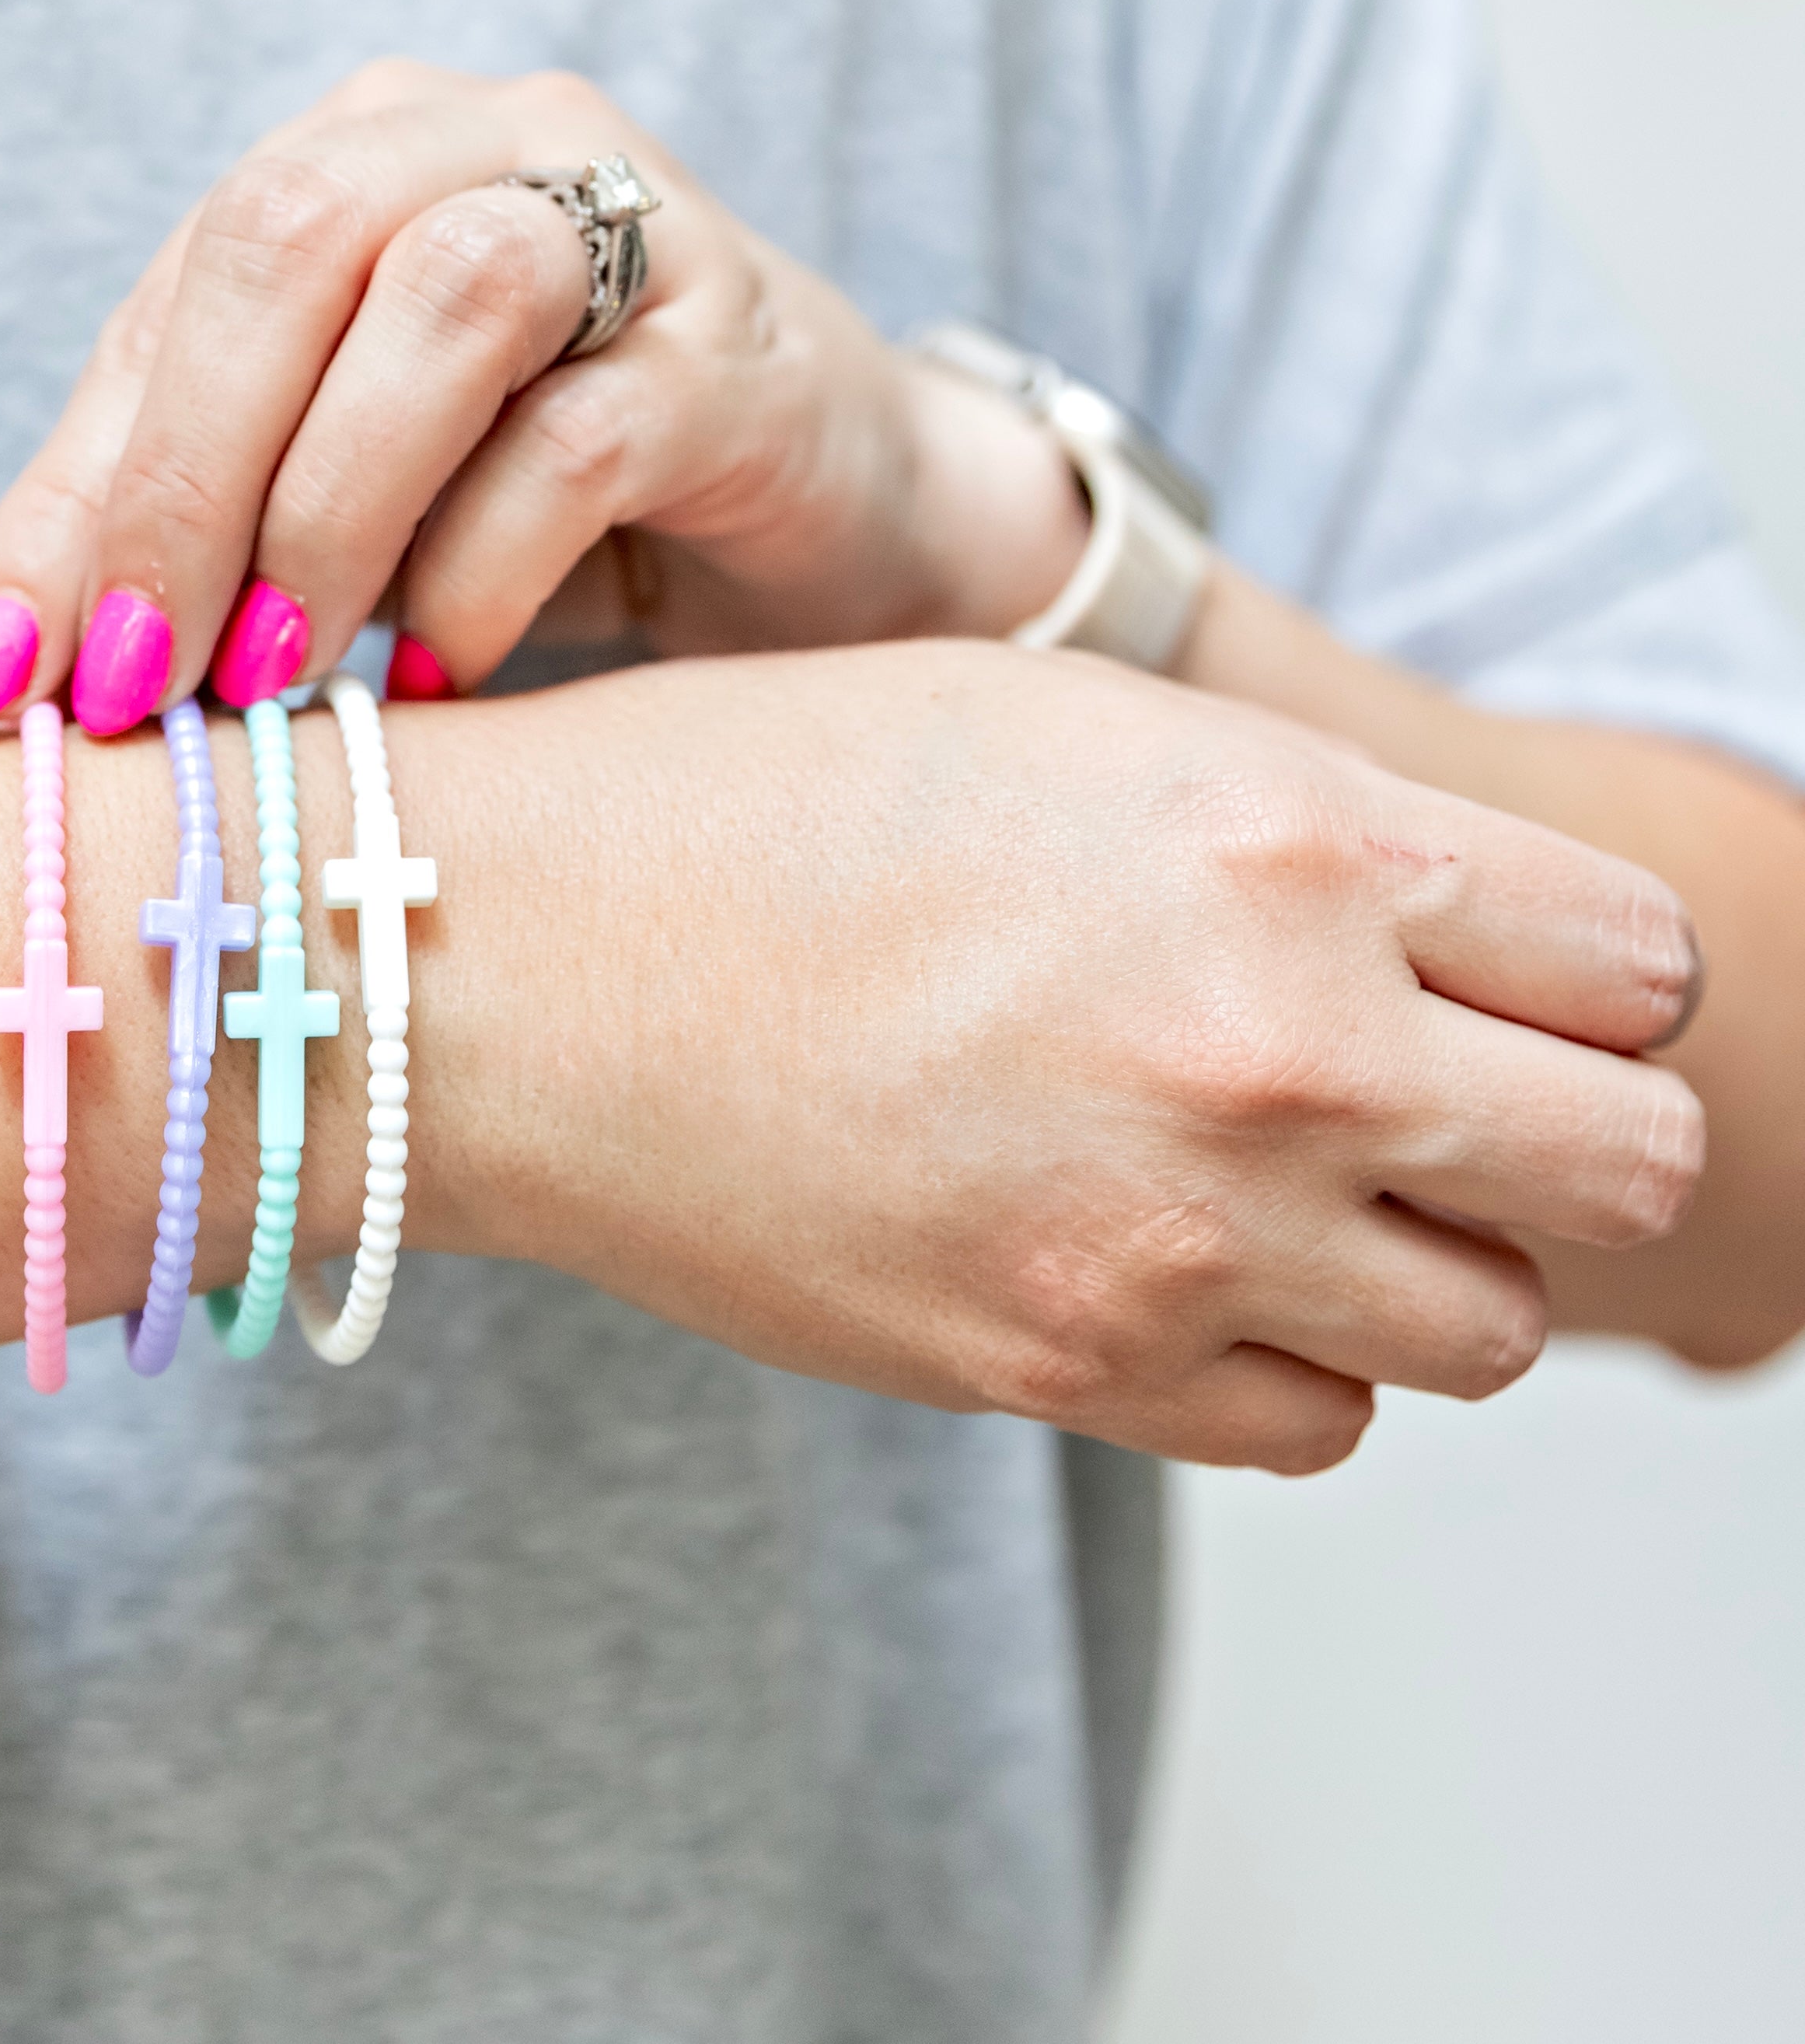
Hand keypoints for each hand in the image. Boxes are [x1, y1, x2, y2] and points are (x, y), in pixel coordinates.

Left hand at [0, 59, 1089, 732]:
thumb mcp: (337, 510)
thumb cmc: (550, 505)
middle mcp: (486, 141)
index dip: (68, 491)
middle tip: (136, 681)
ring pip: (443, 298)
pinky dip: (481, 569)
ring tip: (278, 675)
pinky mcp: (743, 348)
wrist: (833, 513)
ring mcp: (635, 224)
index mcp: (356, 158)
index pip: (173, 302)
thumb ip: (181, 546)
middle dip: (182, 481)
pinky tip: (443, 674)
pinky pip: (585, 438)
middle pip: (287, 242)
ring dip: (327, 508)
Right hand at [401, 642, 1704, 1469]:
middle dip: (1561, 1122)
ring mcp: (1176, 1237)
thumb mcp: (1057, 724)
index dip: (1582, 969)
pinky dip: (1283, 1352)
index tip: (1509, 973)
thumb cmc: (747, 802)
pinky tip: (1159, 1252)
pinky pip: (1322, 1422)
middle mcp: (1273, 1048)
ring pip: (1493, 1326)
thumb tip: (1461, 934)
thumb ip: (1298, 825)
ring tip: (1268, 1172)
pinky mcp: (1070, 1371)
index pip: (1638, 957)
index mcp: (1281, 838)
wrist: (508, 966)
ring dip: (1420, 1251)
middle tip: (1439, 1088)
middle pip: (1630, 1161)